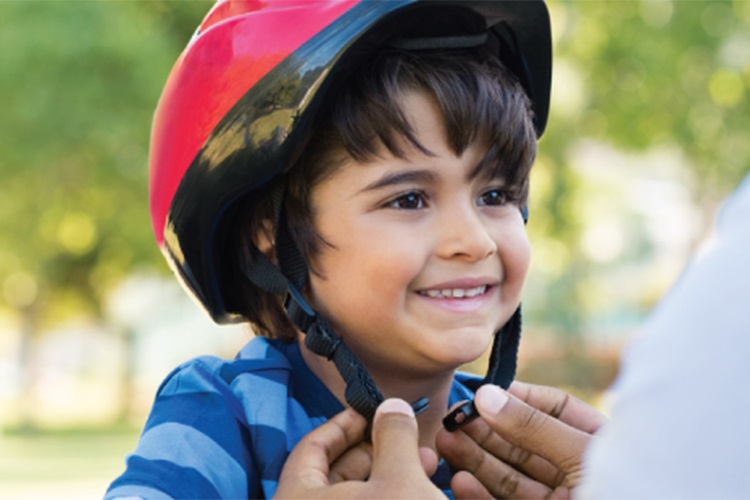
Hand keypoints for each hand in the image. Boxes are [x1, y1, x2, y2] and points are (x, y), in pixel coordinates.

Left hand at [275, 398, 442, 498]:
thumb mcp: (401, 480)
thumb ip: (393, 436)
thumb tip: (391, 406)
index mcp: (298, 498)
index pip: (311, 447)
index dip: (343, 423)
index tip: (371, 411)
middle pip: (333, 474)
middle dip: (375, 450)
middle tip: (407, 435)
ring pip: (354, 497)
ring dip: (389, 476)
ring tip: (428, 461)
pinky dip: (388, 498)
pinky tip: (422, 491)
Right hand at [436, 381, 606, 498]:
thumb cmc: (626, 493)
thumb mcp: (582, 456)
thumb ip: (535, 427)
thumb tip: (488, 396)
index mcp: (598, 445)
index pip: (555, 410)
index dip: (519, 399)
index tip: (484, 394)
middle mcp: (576, 471)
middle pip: (523, 443)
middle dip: (486, 431)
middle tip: (451, 420)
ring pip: (508, 476)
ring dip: (475, 460)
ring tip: (445, 444)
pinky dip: (480, 496)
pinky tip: (460, 481)